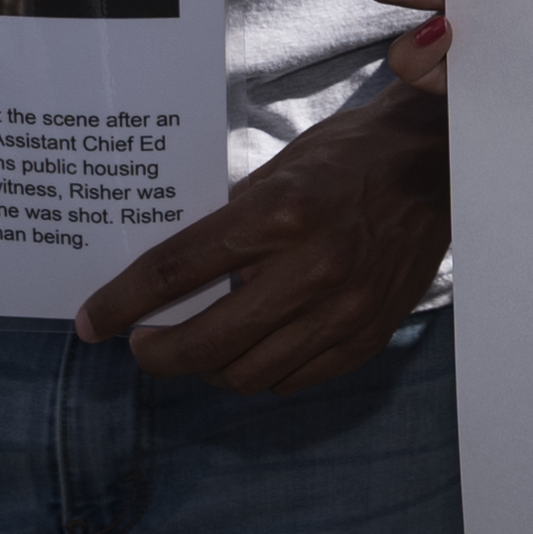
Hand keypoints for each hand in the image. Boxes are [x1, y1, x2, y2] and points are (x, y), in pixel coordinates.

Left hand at [72, 82, 452, 393]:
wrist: (439, 163)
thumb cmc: (351, 155)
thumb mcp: (278, 168)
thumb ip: (230, 221)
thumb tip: (174, 272)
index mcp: (278, 214)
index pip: (176, 271)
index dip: (122, 303)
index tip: (94, 322)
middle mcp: (311, 268)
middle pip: (206, 343)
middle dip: (158, 353)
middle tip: (142, 343)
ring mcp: (344, 309)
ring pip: (248, 373)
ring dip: (207, 368)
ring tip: (193, 347)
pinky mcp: (368, 334)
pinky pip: (295, 378)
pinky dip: (261, 371)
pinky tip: (249, 349)